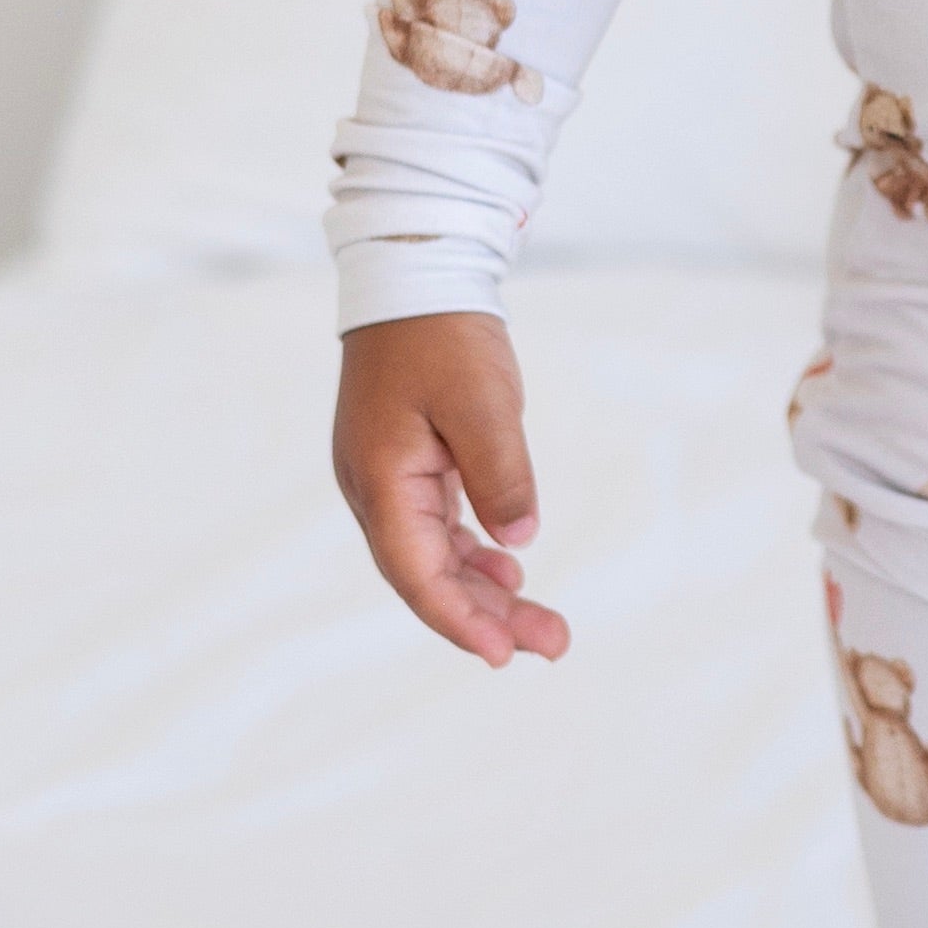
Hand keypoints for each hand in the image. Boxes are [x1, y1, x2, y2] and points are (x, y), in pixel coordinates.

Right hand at [333, 310, 569, 664]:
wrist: (415, 274)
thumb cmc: (443, 334)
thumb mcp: (482, 402)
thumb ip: (500, 473)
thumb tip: (520, 540)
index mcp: (380, 481)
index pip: (416, 575)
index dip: (460, 620)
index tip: (505, 654)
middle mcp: (374, 489)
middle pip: (426, 575)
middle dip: (486, 616)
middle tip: (553, 644)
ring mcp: (387, 476)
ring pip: (433, 555)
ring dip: (483, 589)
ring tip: (539, 621)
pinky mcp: (406, 462)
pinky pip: (435, 526)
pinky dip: (470, 552)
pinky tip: (507, 567)